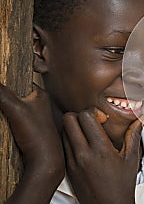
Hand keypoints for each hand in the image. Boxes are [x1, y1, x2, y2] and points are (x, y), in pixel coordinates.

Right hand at [0, 83, 63, 203]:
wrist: (44, 160)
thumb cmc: (37, 134)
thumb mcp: (16, 109)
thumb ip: (2, 93)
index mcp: (41, 95)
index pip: (21, 80)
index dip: (8, 80)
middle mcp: (39, 104)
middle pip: (16, 94)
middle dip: (4, 96)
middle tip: (1, 103)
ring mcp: (34, 116)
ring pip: (13, 107)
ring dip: (4, 109)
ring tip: (3, 114)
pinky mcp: (28, 128)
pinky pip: (13, 119)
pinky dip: (6, 119)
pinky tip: (4, 123)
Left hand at [63, 109, 143, 203]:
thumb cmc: (121, 186)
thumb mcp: (131, 159)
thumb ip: (134, 135)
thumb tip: (141, 119)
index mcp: (100, 150)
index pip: (86, 116)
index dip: (94, 112)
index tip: (103, 119)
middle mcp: (83, 154)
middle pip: (68, 119)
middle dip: (80, 115)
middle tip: (92, 122)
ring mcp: (72, 162)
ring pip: (63, 131)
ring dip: (74, 127)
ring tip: (87, 133)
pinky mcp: (67, 168)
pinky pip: (62, 145)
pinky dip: (70, 140)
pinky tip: (83, 145)